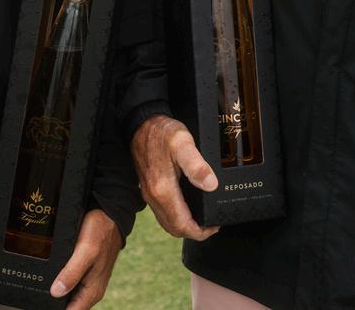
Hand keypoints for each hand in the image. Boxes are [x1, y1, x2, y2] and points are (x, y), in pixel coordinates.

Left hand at [48, 208, 122, 309]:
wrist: (111, 215)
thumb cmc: (101, 231)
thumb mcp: (85, 251)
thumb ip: (72, 273)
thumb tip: (56, 292)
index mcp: (92, 291)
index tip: (41, 303)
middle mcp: (91, 289)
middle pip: (69, 306)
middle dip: (53, 303)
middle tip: (38, 294)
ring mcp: (88, 280)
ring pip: (69, 295)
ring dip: (56, 293)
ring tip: (41, 285)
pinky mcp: (85, 271)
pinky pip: (71, 283)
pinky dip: (60, 282)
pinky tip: (50, 276)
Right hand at [130, 114, 218, 240]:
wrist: (140, 123)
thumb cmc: (161, 131)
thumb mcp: (183, 142)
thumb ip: (196, 165)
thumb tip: (211, 185)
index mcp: (163, 189)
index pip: (182, 225)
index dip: (200, 232)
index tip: (215, 226)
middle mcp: (153, 196)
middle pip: (174, 229)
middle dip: (194, 232)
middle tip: (212, 225)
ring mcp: (149, 194)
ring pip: (167, 222)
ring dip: (185, 226)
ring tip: (203, 219)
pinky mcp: (148, 188)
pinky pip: (162, 213)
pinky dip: (176, 217)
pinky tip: (188, 208)